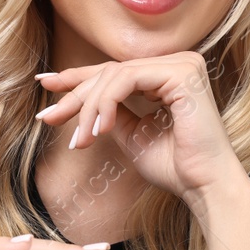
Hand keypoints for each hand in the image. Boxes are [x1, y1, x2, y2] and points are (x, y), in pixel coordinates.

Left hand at [34, 52, 244, 203]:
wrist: (204, 186)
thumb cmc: (175, 167)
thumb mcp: (132, 134)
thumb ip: (112, 112)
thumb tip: (79, 102)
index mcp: (168, 75)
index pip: (114, 72)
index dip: (77, 79)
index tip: (46, 86)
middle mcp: (177, 63)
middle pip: (110, 71)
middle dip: (74, 95)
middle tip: (49, 118)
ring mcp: (182, 64)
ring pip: (114, 75)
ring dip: (89, 108)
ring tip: (81, 139)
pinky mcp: (182, 73)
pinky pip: (128, 79)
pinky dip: (106, 104)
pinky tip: (100, 130)